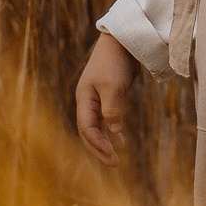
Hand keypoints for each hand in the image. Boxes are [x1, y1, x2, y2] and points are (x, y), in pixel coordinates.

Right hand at [75, 32, 138, 165]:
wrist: (121, 41)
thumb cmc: (114, 62)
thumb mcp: (113, 86)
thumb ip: (112, 110)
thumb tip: (114, 131)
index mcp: (84, 99)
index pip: (86, 128)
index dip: (97, 143)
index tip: (111, 154)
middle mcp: (87, 101)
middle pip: (88, 131)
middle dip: (98, 149)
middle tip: (113, 164)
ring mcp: (97, 99)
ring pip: (97, 127)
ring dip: (105, 142)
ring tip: (115, 158)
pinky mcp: (109, 96)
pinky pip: (106, 119)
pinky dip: (111, 131)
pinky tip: (119, 141)